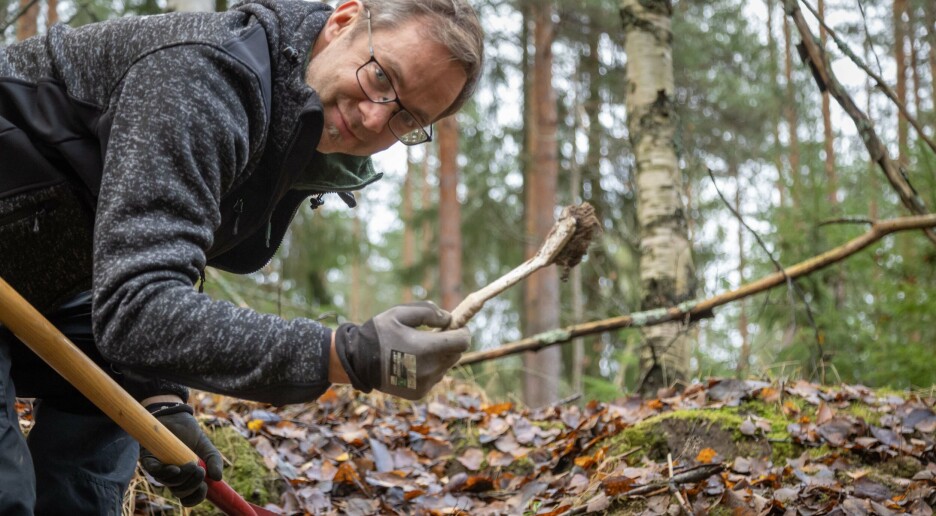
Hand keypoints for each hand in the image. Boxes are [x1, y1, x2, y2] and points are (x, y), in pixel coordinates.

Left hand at [140, 404, 222, 506]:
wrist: (178, 416)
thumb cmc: (191, 434)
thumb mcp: (207, 448)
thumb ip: (214, 462)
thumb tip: (218, 478)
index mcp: (185, 478)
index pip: (188, 496)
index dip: (196, 497)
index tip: (205, 488)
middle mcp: (172, 477)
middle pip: (179, 492)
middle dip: (192, 485)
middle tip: (201, 472)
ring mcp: (160, 469)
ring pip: (168, 483)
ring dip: (182, 478)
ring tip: (193, 465)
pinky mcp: (148, 459)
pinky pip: (155, 471)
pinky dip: (165, 473)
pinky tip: (175, 468)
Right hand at [334, 301, 470, 399]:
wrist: (358, 363)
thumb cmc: (379, 334)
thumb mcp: (399, 313)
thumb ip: (427, 312)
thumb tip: (449, 318)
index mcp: (426, 348)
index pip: (462, 341)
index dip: (462, 331)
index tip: (455, 325)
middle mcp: (430, 369)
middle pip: (457, 353)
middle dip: (450, 342)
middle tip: (434, 335)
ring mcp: (426, 384)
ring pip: (446, 366)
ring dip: (440, 356)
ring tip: (419, 349)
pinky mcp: (420, 393)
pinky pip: (436, 377)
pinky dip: (431, 369)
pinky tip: (412, 363)